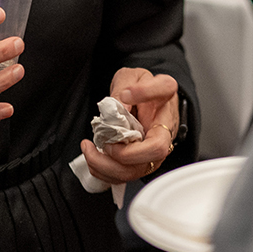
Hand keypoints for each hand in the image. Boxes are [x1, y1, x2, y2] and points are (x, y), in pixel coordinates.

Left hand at [81, 67, 181, 183]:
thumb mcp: (138, 76)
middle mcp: (160, 142)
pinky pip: (121, 175)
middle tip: (101, 142)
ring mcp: (149, 155)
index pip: (158, 144)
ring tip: (89, 150)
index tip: (116, 125)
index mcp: (163, 122)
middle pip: (146, 163)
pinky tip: (93, 156)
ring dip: (104, 167)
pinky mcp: (136, 161)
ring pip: (132, 174)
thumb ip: (136, 86)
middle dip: (117, 158)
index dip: (133, 148)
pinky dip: (102, 170)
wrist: (146, 95)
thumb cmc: (143, 87)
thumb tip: (123, 101)